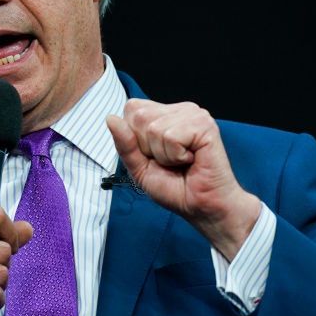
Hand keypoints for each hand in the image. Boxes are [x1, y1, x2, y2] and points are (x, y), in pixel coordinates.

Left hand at [106, 99, 260, 259]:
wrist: (202, 206)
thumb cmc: (176, 188)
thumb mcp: (139, 167)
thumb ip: (125, 144)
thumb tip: (111, 118)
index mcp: (164, 113)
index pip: (131, 109)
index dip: (135, 138)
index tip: (156, 156)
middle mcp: (180, 109)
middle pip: (139, 116)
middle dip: (147, 148)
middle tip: (170, 161)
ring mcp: (193, 114)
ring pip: (153, 128)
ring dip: (163, 155)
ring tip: (182, 162)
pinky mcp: (204, 124)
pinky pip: (170, 137)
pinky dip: (175, 156)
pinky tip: (191, 160)